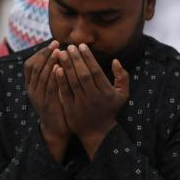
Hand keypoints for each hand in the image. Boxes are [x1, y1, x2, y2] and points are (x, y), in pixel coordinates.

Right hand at [24, 41, 70, 160]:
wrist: (56, 129)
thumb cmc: (57, 105)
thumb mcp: (52, 88)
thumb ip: (53, 74)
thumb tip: (60, 55)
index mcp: (32, 85)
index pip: (30, 64)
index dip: (40, 53)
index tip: (52, 44)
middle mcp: (32, 89)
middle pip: (34, 67)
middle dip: (45, 54)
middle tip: (55, 44)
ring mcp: (38, 97)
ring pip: (41, 75)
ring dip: (49, 62)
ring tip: (58, 51)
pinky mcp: (47, 104)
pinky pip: (49, 88)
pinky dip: (53, 77)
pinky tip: (59, 68)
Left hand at [54, 44, 129, 158]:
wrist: (98, 132)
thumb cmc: (110, 110)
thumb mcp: (122, 95)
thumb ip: (122, 77)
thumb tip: (116, 60)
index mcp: (107, 92)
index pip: (96, 71)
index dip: (88, 57)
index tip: (81, 46)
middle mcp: (94, 97)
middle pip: (83, 75)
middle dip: (76, 59)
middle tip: (69, 46)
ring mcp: (82, 103)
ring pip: (73, 82)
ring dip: (66, 66)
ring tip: (61, 53)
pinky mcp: (71, 109)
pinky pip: (65, 92)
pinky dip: (61, 80)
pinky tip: (56, 69)